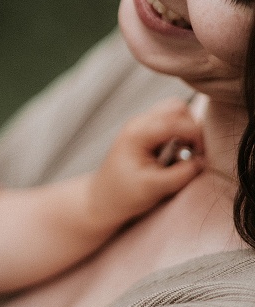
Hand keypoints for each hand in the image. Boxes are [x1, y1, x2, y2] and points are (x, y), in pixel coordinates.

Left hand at [88, 98, 204, 229]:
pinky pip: (171, 122)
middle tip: (192, 154)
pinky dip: (180, 134)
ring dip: (186, 131)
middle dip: (191, 128)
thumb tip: (202, 160)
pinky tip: (174, 154)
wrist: (103, 199)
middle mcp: (139, 123)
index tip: (201, 155)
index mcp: (137, 133)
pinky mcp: (147, 132)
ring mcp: (142, 125)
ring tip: (181, 155)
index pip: (175, 120)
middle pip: (177, 108)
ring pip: (176, 112)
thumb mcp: (154, 188)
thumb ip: (181, 173)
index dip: (195, 135)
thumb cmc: (124, 195)